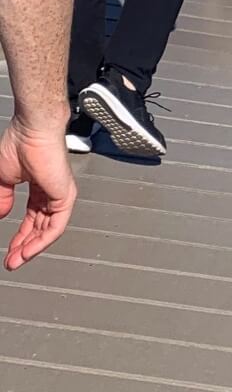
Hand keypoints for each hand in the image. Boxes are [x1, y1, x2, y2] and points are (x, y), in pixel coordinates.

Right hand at [0, 117, 75, 269]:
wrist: (32, 130)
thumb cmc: (20, 143)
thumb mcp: (4, 179)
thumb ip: (3, 199)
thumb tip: (0, 215)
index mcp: (39, 185)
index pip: (32, 217)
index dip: (20, 235)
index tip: (9, 251)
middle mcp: (51, 190)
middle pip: (41, 226)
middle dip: (25, 246)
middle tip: (12, 261)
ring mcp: (61, 193)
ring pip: (49, 229)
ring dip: (32, 248)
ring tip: (17, 261)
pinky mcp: (65, 195)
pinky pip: (56, 225)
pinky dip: (42, 241)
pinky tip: (28, 252)